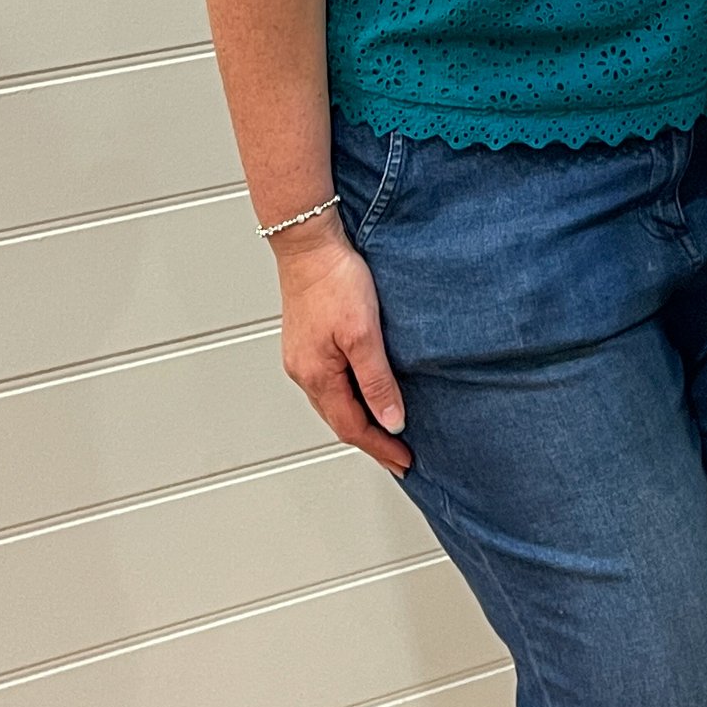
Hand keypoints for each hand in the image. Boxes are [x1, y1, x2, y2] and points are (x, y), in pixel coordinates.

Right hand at [278, 226, 410, 473]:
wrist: (309, 243)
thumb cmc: (334, 281)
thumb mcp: (364, 335)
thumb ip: (377, 381)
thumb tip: (390, 421)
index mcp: (316, 376)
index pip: (352, 428)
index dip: (380, 448)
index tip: (404, 462)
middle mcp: (304, 372)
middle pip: (340, 420)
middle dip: (370, 441)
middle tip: (398, 456)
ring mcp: (302, 357)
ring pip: (333, 402)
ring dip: (359, 420)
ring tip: (385, 430)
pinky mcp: (306, 341)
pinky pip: (329, 382)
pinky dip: (349, 397)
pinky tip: (364, 392)